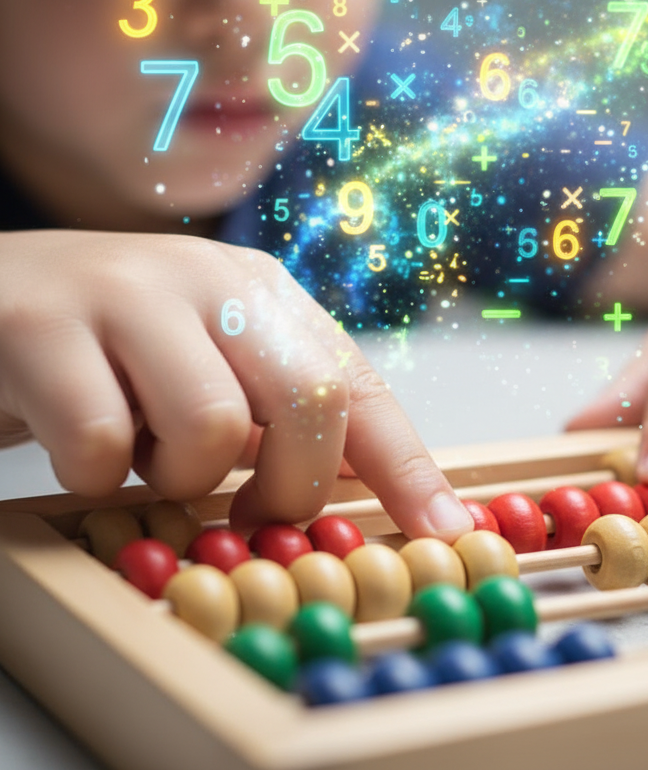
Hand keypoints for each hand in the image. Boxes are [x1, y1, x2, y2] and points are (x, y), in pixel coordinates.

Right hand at [0, 231, 472, 537]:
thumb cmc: (109, 356)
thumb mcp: (209, 371)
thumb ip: (276, 417)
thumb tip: (363, 492)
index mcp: (263, 292)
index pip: (358, 381)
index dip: (406, 463)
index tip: (444, 529)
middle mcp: (211, 279)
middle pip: (311, 398)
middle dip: (289, 487)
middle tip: (244, 510)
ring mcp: (127, 293)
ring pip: (212, 426)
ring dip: (177, 477)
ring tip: (142, 452)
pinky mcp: (42, 327)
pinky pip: (103, 443)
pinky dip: (95, 473)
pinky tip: (80, 441)